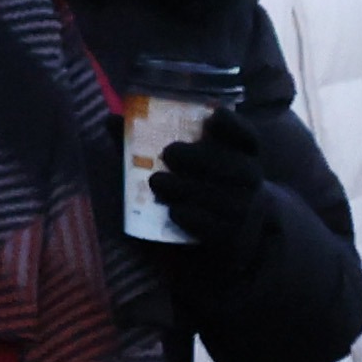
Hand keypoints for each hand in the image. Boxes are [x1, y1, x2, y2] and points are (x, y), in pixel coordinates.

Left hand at [145, 112, 276, 259]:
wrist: (219, 245)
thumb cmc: (193, 194)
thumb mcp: (178, 168)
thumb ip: (146, 144)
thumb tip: (112, 119)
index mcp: (241, 158)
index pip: (247, 138)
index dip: (235, 126)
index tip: (213, 117)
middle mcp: (250, 184)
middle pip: (238, 166)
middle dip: (203, 157)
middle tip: (170, 152)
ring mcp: (246, 214)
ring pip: (226, 199)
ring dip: (190, 188)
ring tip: (157, 182)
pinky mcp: (235, 242)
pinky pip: (219, 230)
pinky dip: (196, 218)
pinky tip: (174, 211)